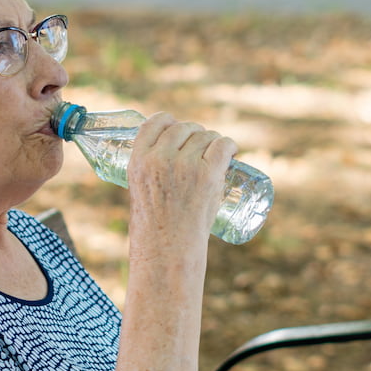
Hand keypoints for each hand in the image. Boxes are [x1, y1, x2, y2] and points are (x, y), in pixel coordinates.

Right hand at [126, 113, 234, 242]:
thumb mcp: (140, 189)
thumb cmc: (154, 226)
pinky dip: (229, 145)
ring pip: (205, 136)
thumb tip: (171, 152)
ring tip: (215, 154)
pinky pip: (223, 145)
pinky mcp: (208, 175)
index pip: (154, 123)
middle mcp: (160, 158)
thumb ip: (150, 168)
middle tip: (200, 147)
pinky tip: (232, 150)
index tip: (176, 126)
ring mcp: (185, 165)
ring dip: (212, 141)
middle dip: (193, 133)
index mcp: (139, 160)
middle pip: (183, 128)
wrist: (167, 249)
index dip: (169, 121)